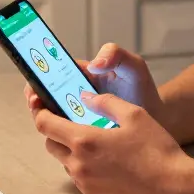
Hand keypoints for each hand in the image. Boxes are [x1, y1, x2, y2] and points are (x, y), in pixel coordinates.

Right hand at [23, 43, 165, 124]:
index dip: (40, 76)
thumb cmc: (142, 90)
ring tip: (45, 119)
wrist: (157, 120)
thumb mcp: (133, 66)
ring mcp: (78, 117)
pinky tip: (62, 138)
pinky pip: (66, 136)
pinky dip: (60, 136)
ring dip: (44, 118)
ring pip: (53, 118)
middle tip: (35, 102)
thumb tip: (94, 64)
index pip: (54, 73)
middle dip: (36, 98)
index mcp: (83, 76)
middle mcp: (76, 96)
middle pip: (47, 97)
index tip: (35, 82)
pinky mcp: (84, 136)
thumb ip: (116, 54)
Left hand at [32, 90, 193, 193]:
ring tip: (98, 143)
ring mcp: (86, 187)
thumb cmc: (157, 150)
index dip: (39, 111)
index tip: (41, 104)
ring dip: (73, 151)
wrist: (175, 190)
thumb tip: (85, 97)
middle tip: (74, 121)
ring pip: (67, 164)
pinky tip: (110, 165)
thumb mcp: (135, 114)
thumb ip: (106, 102)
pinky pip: (83, 181)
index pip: (44, 124)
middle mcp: (79, 166)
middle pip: (51, 145)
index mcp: (84, 141)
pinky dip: (88, 169)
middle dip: (57, 131)